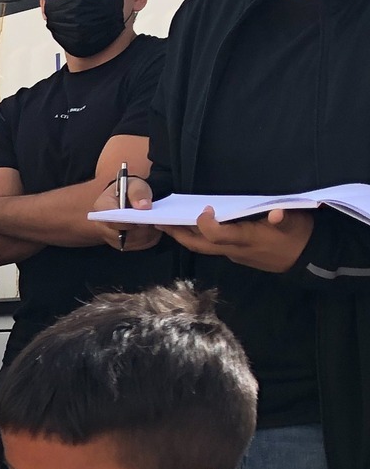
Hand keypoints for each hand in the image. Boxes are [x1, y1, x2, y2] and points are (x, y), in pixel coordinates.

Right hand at [90, 175, 160, 251]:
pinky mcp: (123, 244)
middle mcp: (102, 224)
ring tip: (154, 222)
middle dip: (139, 229)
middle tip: (153, 221)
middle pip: (121, 234)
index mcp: (102, 207)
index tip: (142, 220)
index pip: (111, 219)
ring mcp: (111, 237)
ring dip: (146, 234)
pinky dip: (149, 238)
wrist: (129, 199)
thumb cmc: (130, 191)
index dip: (127, 222)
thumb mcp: (135, 184)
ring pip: (132, 242)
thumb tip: (144, 206)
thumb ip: (138, 192)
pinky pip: (139, 245)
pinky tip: (153, 229)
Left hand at [159, 207, 313, 272]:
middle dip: (179, 235)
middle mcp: (236, 250)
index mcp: (247, 240)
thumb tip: (277, 212)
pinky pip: (211, 247)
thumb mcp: (295, 221)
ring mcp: (234, 254)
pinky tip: (191, 227)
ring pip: (203, 248)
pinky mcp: (236, 255)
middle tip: (160, 222)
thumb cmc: (299, 235)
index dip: (206, 225)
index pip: (217, 236)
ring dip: (185, 236)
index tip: (204, 210)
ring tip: (169, 223)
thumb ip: (283, 217)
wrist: (307, 258)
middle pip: (200, 246)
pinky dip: (198, 237)